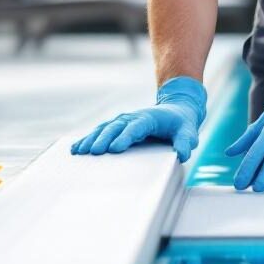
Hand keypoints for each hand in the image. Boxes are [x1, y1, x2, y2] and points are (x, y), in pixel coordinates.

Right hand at [70, 76, 206, 162]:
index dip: (125, 137)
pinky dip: (88, 139)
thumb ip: (185, 141)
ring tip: (79, 151)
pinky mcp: (117, 128)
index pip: (135, 127)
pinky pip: (100, 132)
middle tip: (93, 152)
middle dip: (104, 139)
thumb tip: (183, 153)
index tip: (115, 149)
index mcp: (148, 119)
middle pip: (115, 128)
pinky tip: (76, 148)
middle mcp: (132, 118)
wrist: (175, 110)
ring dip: (92, 139)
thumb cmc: (180, 124)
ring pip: (104, 129)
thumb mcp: (188, 131)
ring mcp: (123, 122)